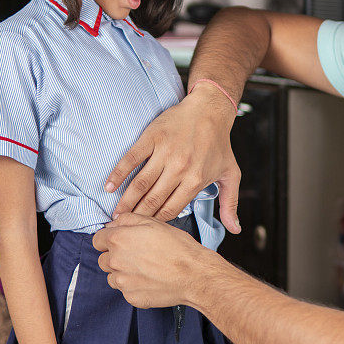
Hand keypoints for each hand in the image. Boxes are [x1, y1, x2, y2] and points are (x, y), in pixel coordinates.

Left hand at [93, 212, 211, 309]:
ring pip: (112, 276)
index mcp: (119, 240)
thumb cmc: (178, 248)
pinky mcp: (131, 297)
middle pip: (102, 259)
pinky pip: (125, 290)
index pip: (97, 239)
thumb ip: (128, 219)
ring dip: (122, 272)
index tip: (118, 240)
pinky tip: (149, 278)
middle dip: (114, 256)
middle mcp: (116, 261)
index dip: (108, 238)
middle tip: (135, 254)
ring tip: (144, 267)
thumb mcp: (154, 222)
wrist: (193, 274)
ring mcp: (122, 282)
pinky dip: (133, 285)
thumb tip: (115, 223)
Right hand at [104, 90, 241, 232]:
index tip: (145, 233)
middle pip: (153, 200)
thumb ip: (230, 203)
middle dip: (137, 218)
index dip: (156, 224)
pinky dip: (118, 174)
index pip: (171, 210)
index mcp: (196, 180)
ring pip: (140, 183)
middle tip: (123, 229)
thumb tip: (235, 230)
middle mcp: (180, 167)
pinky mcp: (152, 137)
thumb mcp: (231, 174)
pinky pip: (131, 158)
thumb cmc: (219, 143)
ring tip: (115, 215)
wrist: (210, 109)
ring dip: (126, 201)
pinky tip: (108, 187)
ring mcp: (165, 152)